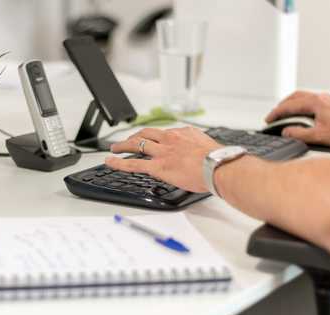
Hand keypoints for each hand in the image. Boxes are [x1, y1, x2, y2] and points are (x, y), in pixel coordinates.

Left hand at [105, 127, 221, 192]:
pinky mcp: (157, 166)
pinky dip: (119, 163)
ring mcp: (162, 152)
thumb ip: (198, 147)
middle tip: (127, 140)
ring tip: (115, 148)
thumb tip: (199, 153)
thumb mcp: (208, 146)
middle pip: (146, 134)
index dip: (153, 137)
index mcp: (183, 133)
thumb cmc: (218, 160)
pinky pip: (133, 163)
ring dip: (123, 145)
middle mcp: (169, 139)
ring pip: (136, 145)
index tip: (150, 139)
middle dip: (134, 136)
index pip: (163, 133)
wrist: (218, 166)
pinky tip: (110, 162)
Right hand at [266, 91, 329, 146]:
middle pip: (295, 97)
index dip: (276, 113)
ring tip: (284, 113)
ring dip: (291, 104)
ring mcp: (327, 99)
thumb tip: (286, 131)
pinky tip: (302, 114)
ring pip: (303, 97)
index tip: (268, 120)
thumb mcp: (319, 136)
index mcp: (316, 103)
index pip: (289, 106)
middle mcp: (321, 98)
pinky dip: (300, 105)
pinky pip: (311, 100)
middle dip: (281, 105)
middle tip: (273, 115)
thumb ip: (299, 134)